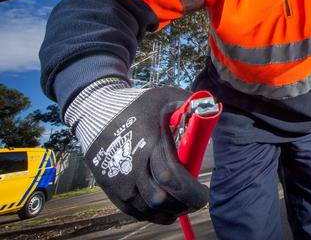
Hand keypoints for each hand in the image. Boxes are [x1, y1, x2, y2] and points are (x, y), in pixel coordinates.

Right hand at [64, 79, 208, 223]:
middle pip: (160, 200)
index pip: (171, 178)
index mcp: (148, 144)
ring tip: (183, 204)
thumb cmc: (138, 105)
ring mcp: (118, 181)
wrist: (97, 113)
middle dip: (183, 204)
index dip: (191, 191)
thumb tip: (212, 110)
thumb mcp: (166, 97)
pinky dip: (152, 214)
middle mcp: (131, 167)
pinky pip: (134, 211)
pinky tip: (166, 208)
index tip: (205, 192)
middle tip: (196, 201)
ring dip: (169, 211)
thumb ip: (191, 104)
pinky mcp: (111, 189)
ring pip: (147, 210)